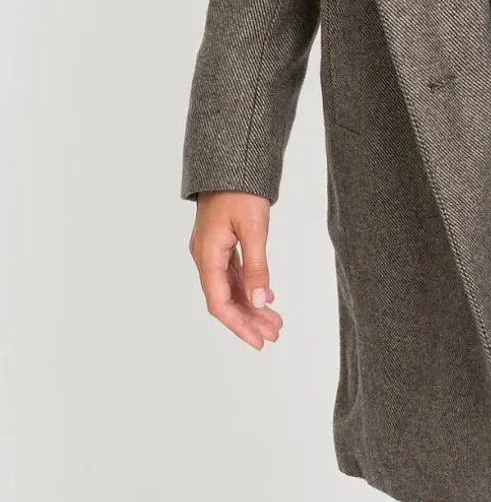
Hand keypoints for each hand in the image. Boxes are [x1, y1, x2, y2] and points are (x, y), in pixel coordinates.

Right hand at [189, 191, 283, 348]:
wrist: (232, 160)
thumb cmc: (241, 190)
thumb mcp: (254, 228)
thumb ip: (257, 267)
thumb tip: (260, 301)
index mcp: (207, 255)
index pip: (219, 302)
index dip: (239, 325)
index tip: (259, 341)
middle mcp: (205, 256)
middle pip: (224, 298)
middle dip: (249, 319)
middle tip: (274, 334)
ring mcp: (211, 249)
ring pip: (229, 287)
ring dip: (250, 304)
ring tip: (275, 321)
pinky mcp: (220, 241)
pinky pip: (232, 272)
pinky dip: (248, 286)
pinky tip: (265, 296)